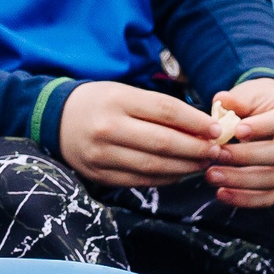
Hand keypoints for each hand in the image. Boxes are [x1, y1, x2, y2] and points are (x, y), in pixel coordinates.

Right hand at [57, 80, 222, 186]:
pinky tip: (179, 173)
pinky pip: (141, 180)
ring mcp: (102, 154)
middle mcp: (107, 127)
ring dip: (185, 167)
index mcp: (116, 100)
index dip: (196, 122)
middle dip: (196, 149)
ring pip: (154, 166)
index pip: (166, 111)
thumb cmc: (100, 103)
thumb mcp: (124, 93)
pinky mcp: (100, 174)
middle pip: (163, 142)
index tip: (217, 129)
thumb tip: (203, 127)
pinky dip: (166, 179)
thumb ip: (159, 109)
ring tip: (202, 163)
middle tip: (217, 151)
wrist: (56, 119)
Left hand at [204, 78, 273, 207]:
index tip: (236, 131)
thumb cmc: (260, 101)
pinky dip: (246, 198)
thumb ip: (237, 99)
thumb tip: (221, 101)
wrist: (273, 112)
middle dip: (246, 157)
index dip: (262, 127)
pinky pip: (272, 196)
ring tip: (212, 176)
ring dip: (242, 181)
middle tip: (217, 155)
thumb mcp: (250, 93)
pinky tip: (222, 194)